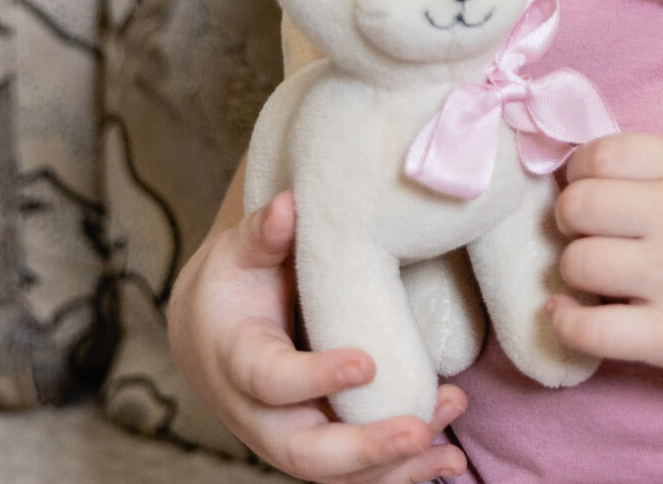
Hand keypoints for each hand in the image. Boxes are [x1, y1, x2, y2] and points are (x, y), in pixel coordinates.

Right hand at [169, 187, 470, 481]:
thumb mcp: (239, 255)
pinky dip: (401, 474)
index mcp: (238, 362)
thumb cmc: (234, 286)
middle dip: (364, 448)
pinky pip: (357, 476)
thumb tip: (287, 206)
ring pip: (337, 475)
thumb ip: (263, 235)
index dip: (315, 378)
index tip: (367, 364)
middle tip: (417, 429)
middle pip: (305, 452)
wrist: (212, 334)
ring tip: (450, 452)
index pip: (272, 381)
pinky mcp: (317, 448)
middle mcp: (259, 417)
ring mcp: (289, 439)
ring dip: (395, 468)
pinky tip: (447, 461)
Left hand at [549, 133, 662, 390]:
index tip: (584, 188)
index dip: (580, 172)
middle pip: (579, 205)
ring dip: (574, 272)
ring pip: (577, 264)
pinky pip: (589, 330)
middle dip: (569, 220)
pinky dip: (566, 322)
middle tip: (586, 234)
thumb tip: (599, 170)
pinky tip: (570, 315)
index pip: (602, 152)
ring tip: (594, 278)